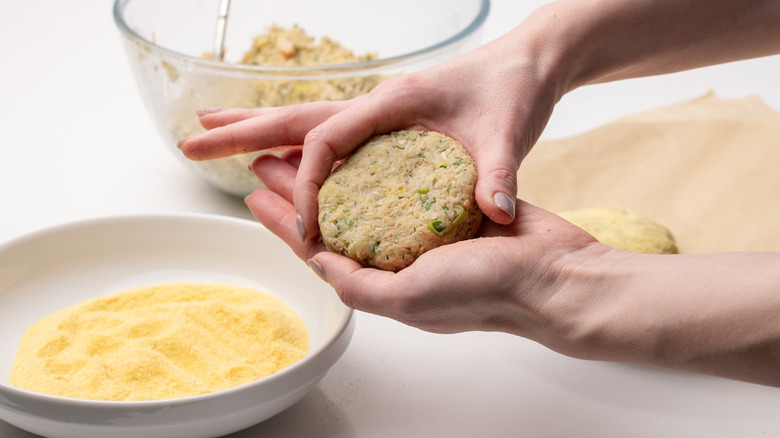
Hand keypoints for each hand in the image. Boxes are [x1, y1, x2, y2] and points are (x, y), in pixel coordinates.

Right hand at [178, 34, 564, 239]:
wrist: (526, 64)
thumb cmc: (513, 90)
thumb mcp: (509, 131)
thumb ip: (498, 172)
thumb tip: (494, 213)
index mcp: (392, 102)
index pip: (326, 140)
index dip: (305, 182)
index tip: (302, 225)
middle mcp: (374, 102)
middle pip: (293, 116)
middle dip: (240, 131)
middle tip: (189, 141)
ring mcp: (375, 110)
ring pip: (303, 119)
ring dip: (255, 129)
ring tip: (213, 136)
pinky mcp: (384, 121)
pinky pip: (326, 132)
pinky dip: (293, 141)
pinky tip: (279, 151)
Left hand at [245, 150, 602, 343]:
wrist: (554, 275)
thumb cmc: (486, 291)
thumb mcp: (410, 297)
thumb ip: (359, 284)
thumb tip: (317, 261)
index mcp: (387, 284)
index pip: (320, 252)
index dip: (285, 224)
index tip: (255, 197)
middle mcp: (402, 260)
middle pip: (338, 221)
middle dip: (301, 194)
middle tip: (269, 164)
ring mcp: (428, 235)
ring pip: (368, 200)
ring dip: (337, 176)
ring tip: (306, 152)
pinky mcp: (452, 209)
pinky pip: (408, 187)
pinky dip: (383, 169)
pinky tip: (367, 151)